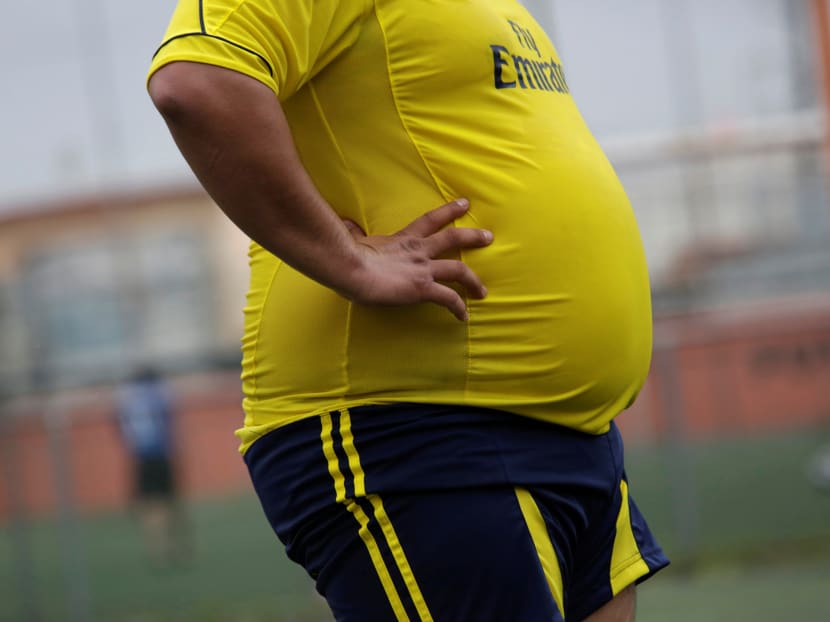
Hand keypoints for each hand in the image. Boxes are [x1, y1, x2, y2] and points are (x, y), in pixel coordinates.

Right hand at [339, 199, 492, 320]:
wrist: (350, 268)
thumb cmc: (347, 255)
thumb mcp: (354, 238)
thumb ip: (354, 232)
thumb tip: (346, 224)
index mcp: (403, 239)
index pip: (430, 220)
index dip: (449, 211)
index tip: (464, 204)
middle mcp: (418, 250)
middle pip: (452, 239)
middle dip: (472, 237)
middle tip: (488, 236)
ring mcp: (422, 269)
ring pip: (458, 269)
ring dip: (474, 280)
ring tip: (483, 291)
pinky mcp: (422, 288)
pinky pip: (448, 298)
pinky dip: (458, 307)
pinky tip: (463, 316)